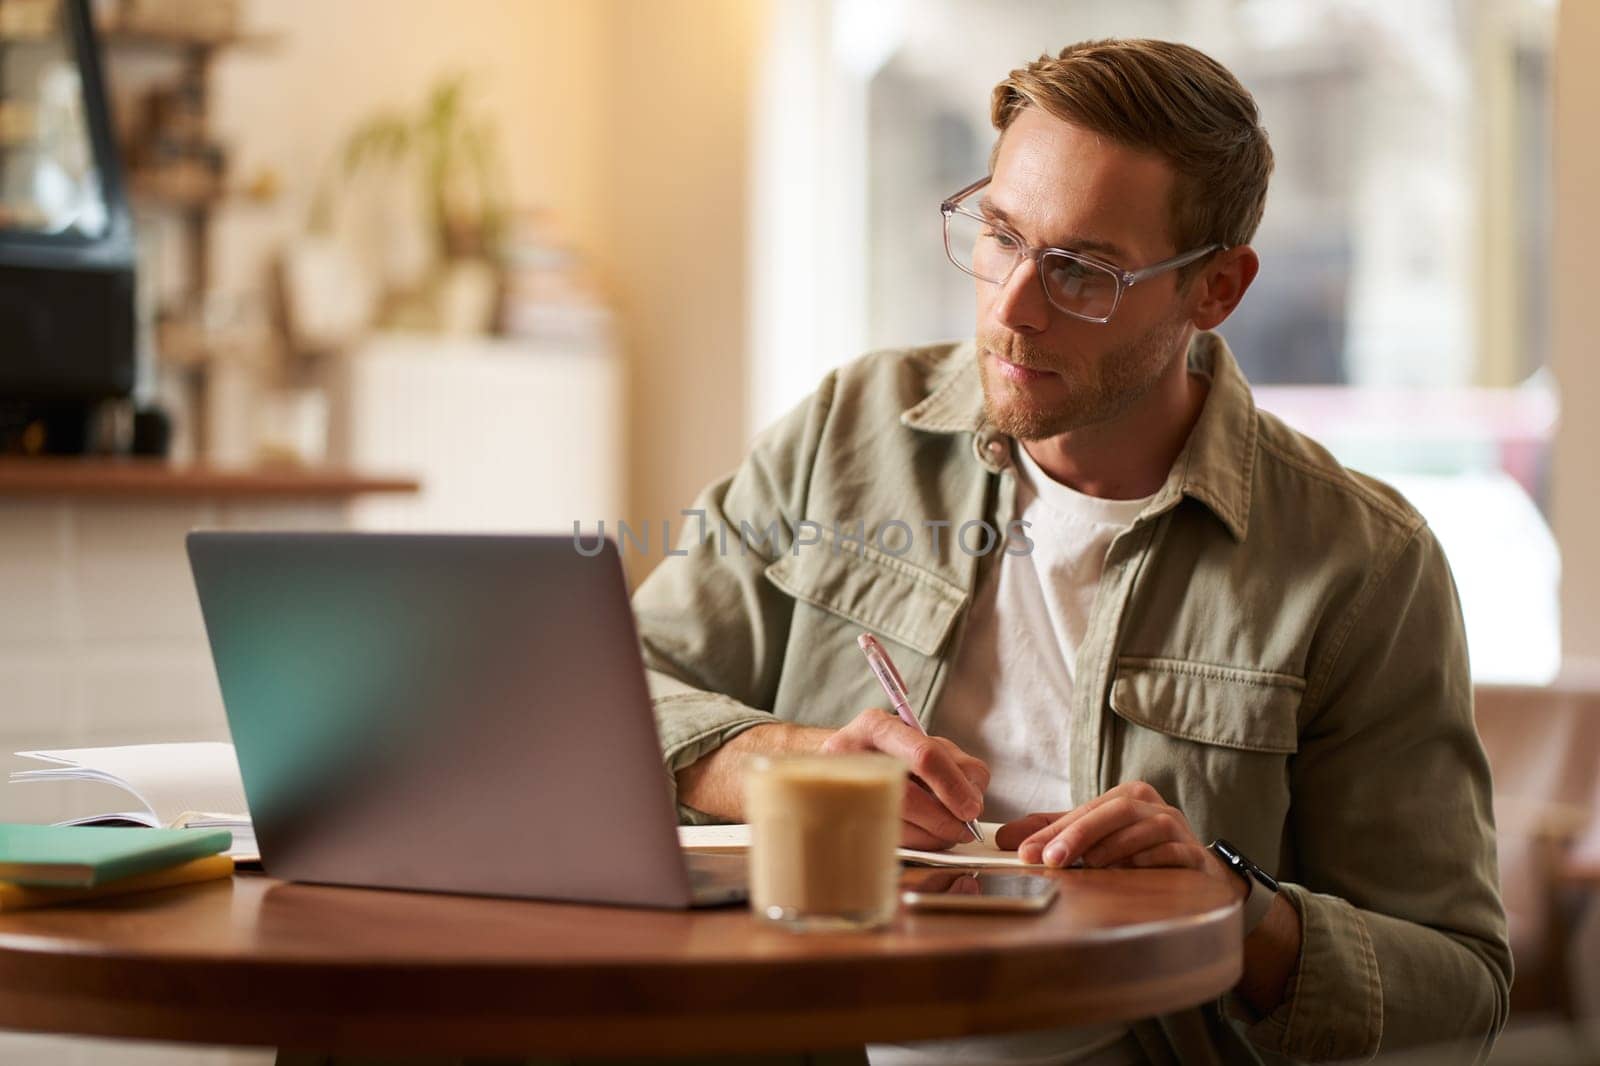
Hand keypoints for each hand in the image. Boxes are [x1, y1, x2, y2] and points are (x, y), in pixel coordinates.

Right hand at [820, 708, 988, 850]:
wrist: (829, 766)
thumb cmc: (884, 753)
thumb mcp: (920, 743)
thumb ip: (955, 763)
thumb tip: (974, 799)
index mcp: (876, 727)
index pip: (924, 756)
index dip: (954, 786)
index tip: (973, 808)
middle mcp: (851, 754)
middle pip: (908, 795)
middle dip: (944, 819)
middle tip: (964, 829)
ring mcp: (840, 789)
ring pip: (896, 822)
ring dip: (931, 836)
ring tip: (946, 833)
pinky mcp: (838, 818)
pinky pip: (884, 838)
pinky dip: (913, 843)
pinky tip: (922, 836)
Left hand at [995, 781, 1241, 898]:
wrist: (1198, 877)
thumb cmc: (1139, 855)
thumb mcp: (1094, 841)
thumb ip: (1053, 835)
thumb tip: (1004, 838)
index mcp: (1129, 797)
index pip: (1086, 810)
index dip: (1054, 831)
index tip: (1025, 852)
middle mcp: (1155, 808)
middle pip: (1115, 812)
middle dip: (1078, 834)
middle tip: (1049, 859)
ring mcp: (1179, 829)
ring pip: (1145, 829)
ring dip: (1112, 848)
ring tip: (1086, 866)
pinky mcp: (1195, 855)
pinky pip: (1172, 853)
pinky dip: (1147, 861)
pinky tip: (1128, 872)